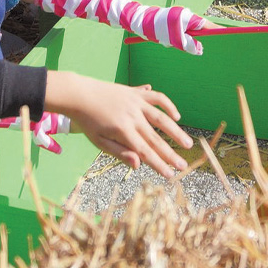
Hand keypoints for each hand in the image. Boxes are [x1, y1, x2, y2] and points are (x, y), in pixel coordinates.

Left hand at [45, 72, 191, 176]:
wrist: (80, 95)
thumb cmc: (88, 122)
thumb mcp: (98, 141)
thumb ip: (120, 152)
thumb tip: (138, 165)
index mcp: (122, 131)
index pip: (145, 151)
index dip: (159, 164)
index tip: (170, 174)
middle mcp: (132, 117)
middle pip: (156, 138)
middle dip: (171, 154)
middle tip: (183, 165)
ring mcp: (136, 103)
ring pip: (162, 118)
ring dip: (176, 132)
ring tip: (188, 144)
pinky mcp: (136, 93)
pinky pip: (157, 98)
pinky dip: (168, 105)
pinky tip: (176, 116)